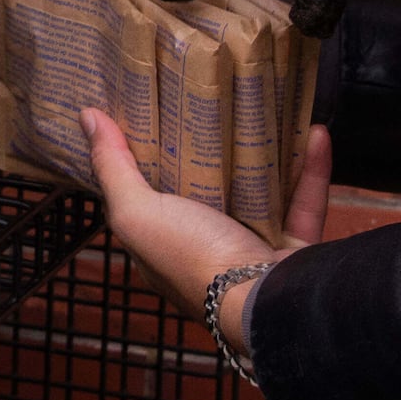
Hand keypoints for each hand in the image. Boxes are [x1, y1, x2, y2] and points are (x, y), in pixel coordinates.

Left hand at [82, 109, 333, 359]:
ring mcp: (254, 248)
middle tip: (218, 95)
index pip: (150, 193)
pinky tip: (312, 132)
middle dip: (215, 145)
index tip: (157, 108)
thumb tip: (88, 118)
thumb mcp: (137, 213)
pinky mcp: (296, 247)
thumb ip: (114, 168)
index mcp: (164, 242)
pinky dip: (311, 168)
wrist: (263, 304)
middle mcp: (207, 246)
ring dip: (267, 151)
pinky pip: (305, 201)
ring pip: (262, 191)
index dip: (149, 155)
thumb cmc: (193, 261)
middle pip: (210, 187)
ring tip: (266, 106)